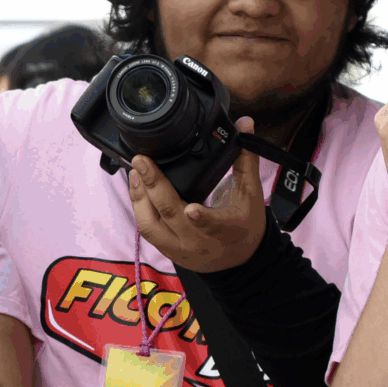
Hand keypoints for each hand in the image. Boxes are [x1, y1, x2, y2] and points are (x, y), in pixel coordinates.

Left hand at [131, 121, 265, 271]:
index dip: (202, 219)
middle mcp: (201, 243)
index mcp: (228, 231)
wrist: (239, 264)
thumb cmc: (246, 227)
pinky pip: (147, 230)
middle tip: (142, 162)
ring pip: (152, 225)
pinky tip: (136, 187)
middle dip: (154, 187)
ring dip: (140, 197)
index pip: (215, 225)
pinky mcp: (167, 250)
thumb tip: (244, 122)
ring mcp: (181, 249)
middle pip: (172, 215)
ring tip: (135, 173)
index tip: (191, 208)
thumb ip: (246, 159)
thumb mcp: (252, 196)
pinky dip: (139, 206)